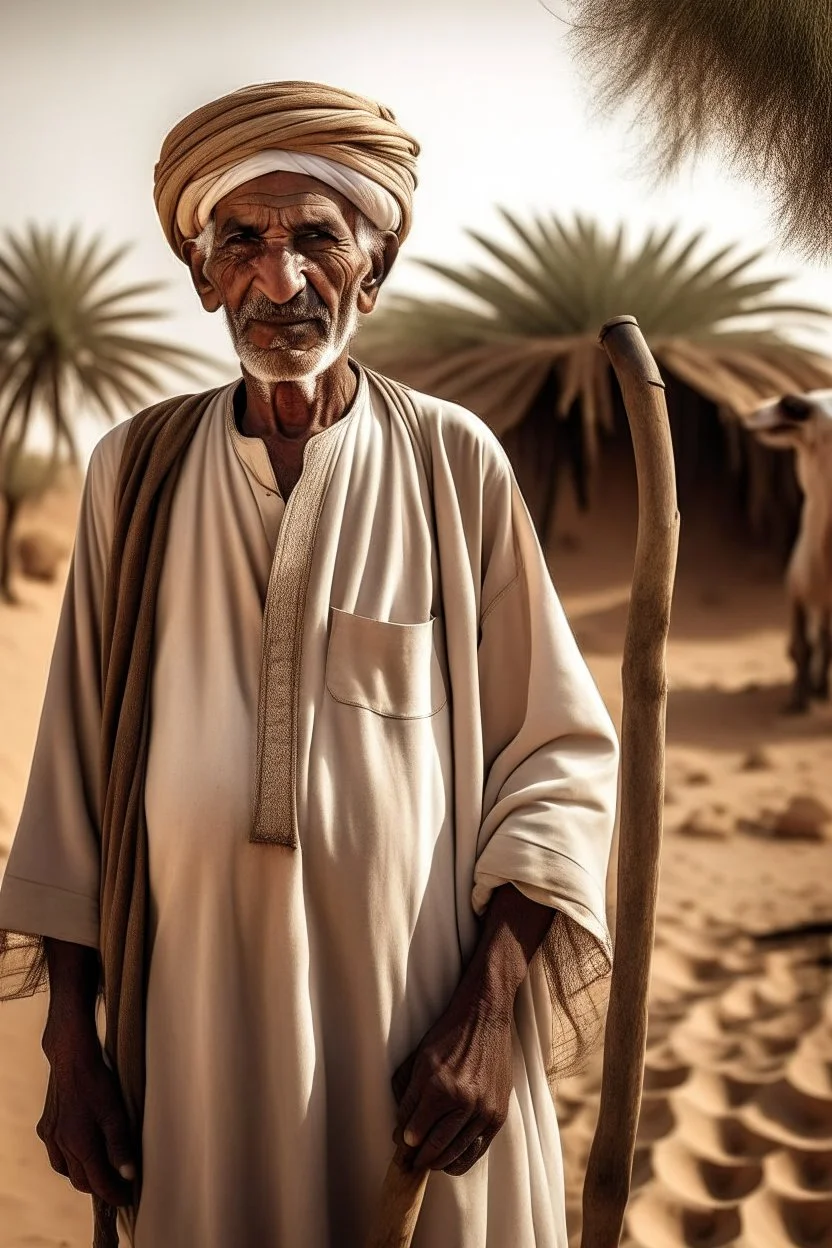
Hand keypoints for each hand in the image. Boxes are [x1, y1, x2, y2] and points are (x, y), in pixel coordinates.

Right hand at [37, 1028, 135, 1207]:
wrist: (71, 1056)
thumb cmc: (97, 1082)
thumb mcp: (115, 1113)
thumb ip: (120, 1146)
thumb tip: (129, 1174)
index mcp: (79, 1145)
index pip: (97, 1182)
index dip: (113, 1194)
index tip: (127, 1198)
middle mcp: (61, 1145)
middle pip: (80, 1180)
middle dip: (99, 1187)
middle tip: (118, 1186)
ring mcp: (51, 1136)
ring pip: (65, 1170)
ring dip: (83, 1175)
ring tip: (101, 1172)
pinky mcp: (46, 1126)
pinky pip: (56, 1154)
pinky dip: (68, 1161)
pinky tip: (79, 1153)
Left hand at [391, 992, 512, 1175]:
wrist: (485, 1017)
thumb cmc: (448, 1035)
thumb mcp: (418, 1059)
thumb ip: (406, 1093)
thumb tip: (400, 1128)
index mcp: (437, 1086)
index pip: (412, 1128)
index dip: (403, 1142)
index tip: (399, 1149)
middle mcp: (461, 1101)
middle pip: (432, 1146)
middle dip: (417, 1158)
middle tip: (408, 1164)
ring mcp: (482, 1109)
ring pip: (454, 1152)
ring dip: (437, 1162)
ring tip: (427, 1163)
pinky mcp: (498, 1114)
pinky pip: (477, 1149)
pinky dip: (461, 1160)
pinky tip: (450, 1162)